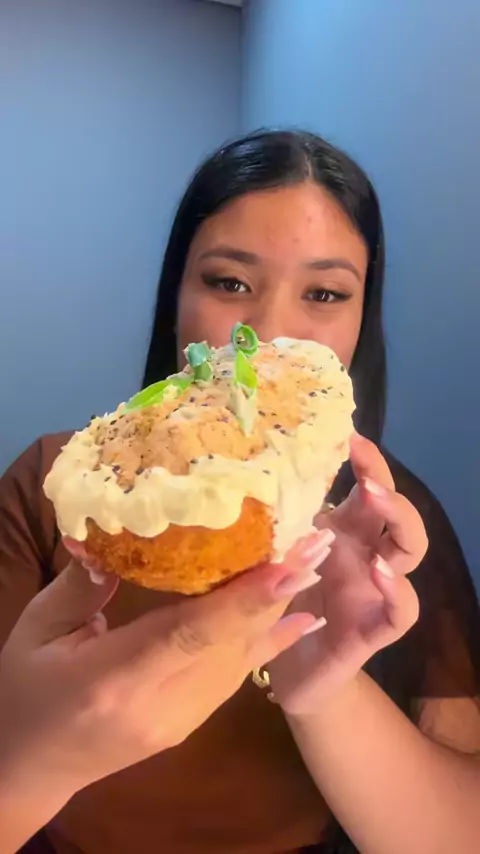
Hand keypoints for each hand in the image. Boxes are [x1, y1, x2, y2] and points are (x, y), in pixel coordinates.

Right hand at [0, 533, 326, 801]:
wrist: (28, 767)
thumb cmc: (25, 691)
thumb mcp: (36, 632)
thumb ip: (79, 588)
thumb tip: (112, 537)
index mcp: (113, 680)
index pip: (190, 634)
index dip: (244, 597)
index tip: (288, 561)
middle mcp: (160, 705)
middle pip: (231, 643)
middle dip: (280, 590)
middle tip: (317, 539)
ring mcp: (181, 720)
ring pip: (243, 657)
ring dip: (281, 607)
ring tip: (314, 558)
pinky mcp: (192, 722)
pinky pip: (238, 674)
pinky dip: (271, 639)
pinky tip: (301, 612)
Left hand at [268, 435, 427, 715]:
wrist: (289, 672)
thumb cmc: (281, 605)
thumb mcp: (270, 557)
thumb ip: (269, 526)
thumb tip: (241, 474)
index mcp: (341, 533)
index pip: (366, 489)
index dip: (367, 463)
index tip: (350, 437)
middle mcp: (364, 555)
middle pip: (396, 512)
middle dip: (387, 487)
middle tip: (364, 475)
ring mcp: (375, 590)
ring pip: (410, 552)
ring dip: (400, 524)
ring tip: (376, 505)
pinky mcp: (375, 628)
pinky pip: (403, 611)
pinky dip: (398, 590)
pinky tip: (380, 573)